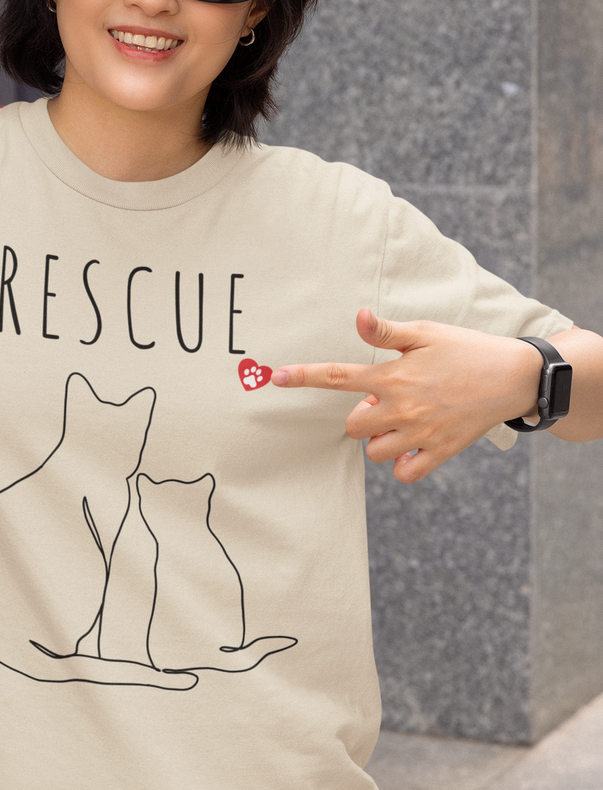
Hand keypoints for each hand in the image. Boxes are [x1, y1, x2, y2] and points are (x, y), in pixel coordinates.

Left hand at [272, 308, 540, 482]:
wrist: (515, 376)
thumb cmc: (466, 349)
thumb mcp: (425, 332)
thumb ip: (386, 332)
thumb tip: (357, 317)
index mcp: (393, 376)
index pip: (336, 376)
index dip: (303, 376)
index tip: (274, 377)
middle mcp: (402, 408)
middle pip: (353, 424)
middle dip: (363, 414)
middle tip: (389, 399)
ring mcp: (420, 434)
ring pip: (375, 451)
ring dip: (381, 438)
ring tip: (405, 419)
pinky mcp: (440, 452)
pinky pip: (404, 472)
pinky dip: (402, 463)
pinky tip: (413, 444)